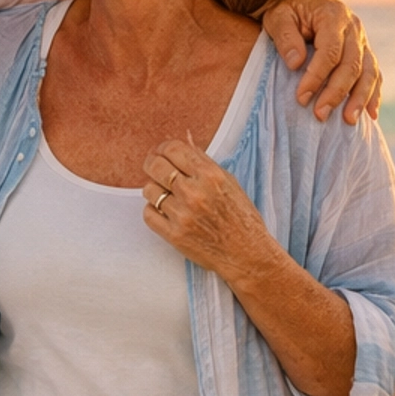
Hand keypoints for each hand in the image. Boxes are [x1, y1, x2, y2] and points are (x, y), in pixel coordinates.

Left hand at [142, 137, 275, 285]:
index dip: (163, 148)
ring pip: (149, 190)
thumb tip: (185, 142)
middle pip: (156, 166)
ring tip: (165, 195)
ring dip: (154, 190)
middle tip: (154, 168)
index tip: (161, 152)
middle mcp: (194, 193)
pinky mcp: (174, 235)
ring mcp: (182, 214)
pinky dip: (153, 211)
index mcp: (210, 175)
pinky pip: (148, 214)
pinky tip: (164, 211)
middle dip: (152, 164)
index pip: (173, 149)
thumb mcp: (229, 182)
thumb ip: (204, 163)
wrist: (246, 253)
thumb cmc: (241, 218)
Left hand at [261, 0, 380, 122]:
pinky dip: (373, 94)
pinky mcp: (364, 53)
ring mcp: (362, 41)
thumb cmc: (287, 12)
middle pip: (351, 64)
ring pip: (368, 72)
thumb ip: (285, 37)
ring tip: (348, 121)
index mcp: (332, 15)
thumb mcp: (277, 18)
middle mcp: (353, 27)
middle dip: (336, 92)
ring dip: (360, 98)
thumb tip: (296, 64)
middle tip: (319, 114)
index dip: (317, 76)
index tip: (301, 97)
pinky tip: (370, 115)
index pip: (330, 51)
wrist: (302, 3)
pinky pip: (374, 74)